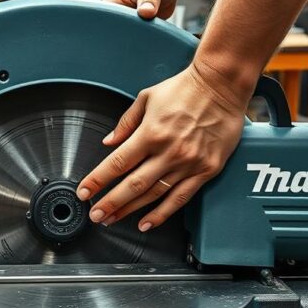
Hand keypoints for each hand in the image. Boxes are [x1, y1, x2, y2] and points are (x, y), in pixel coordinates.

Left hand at [76, 63, 247, 231]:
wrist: (222, 85)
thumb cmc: (185, 88)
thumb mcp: (147, 97)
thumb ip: (126, 123)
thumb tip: (109, 143)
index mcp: (152, 132)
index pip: (118, 163)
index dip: (98, 180)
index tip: (84, 191)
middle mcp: (170, 151)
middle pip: (133, 185)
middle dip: (110, 203)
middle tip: (96, 215)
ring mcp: (189, 163)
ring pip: (154, 195)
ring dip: (130, 210)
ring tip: (112, 219)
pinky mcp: (206, 170)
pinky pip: (181, 198)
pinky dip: (162, 213)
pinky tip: (147, 222)